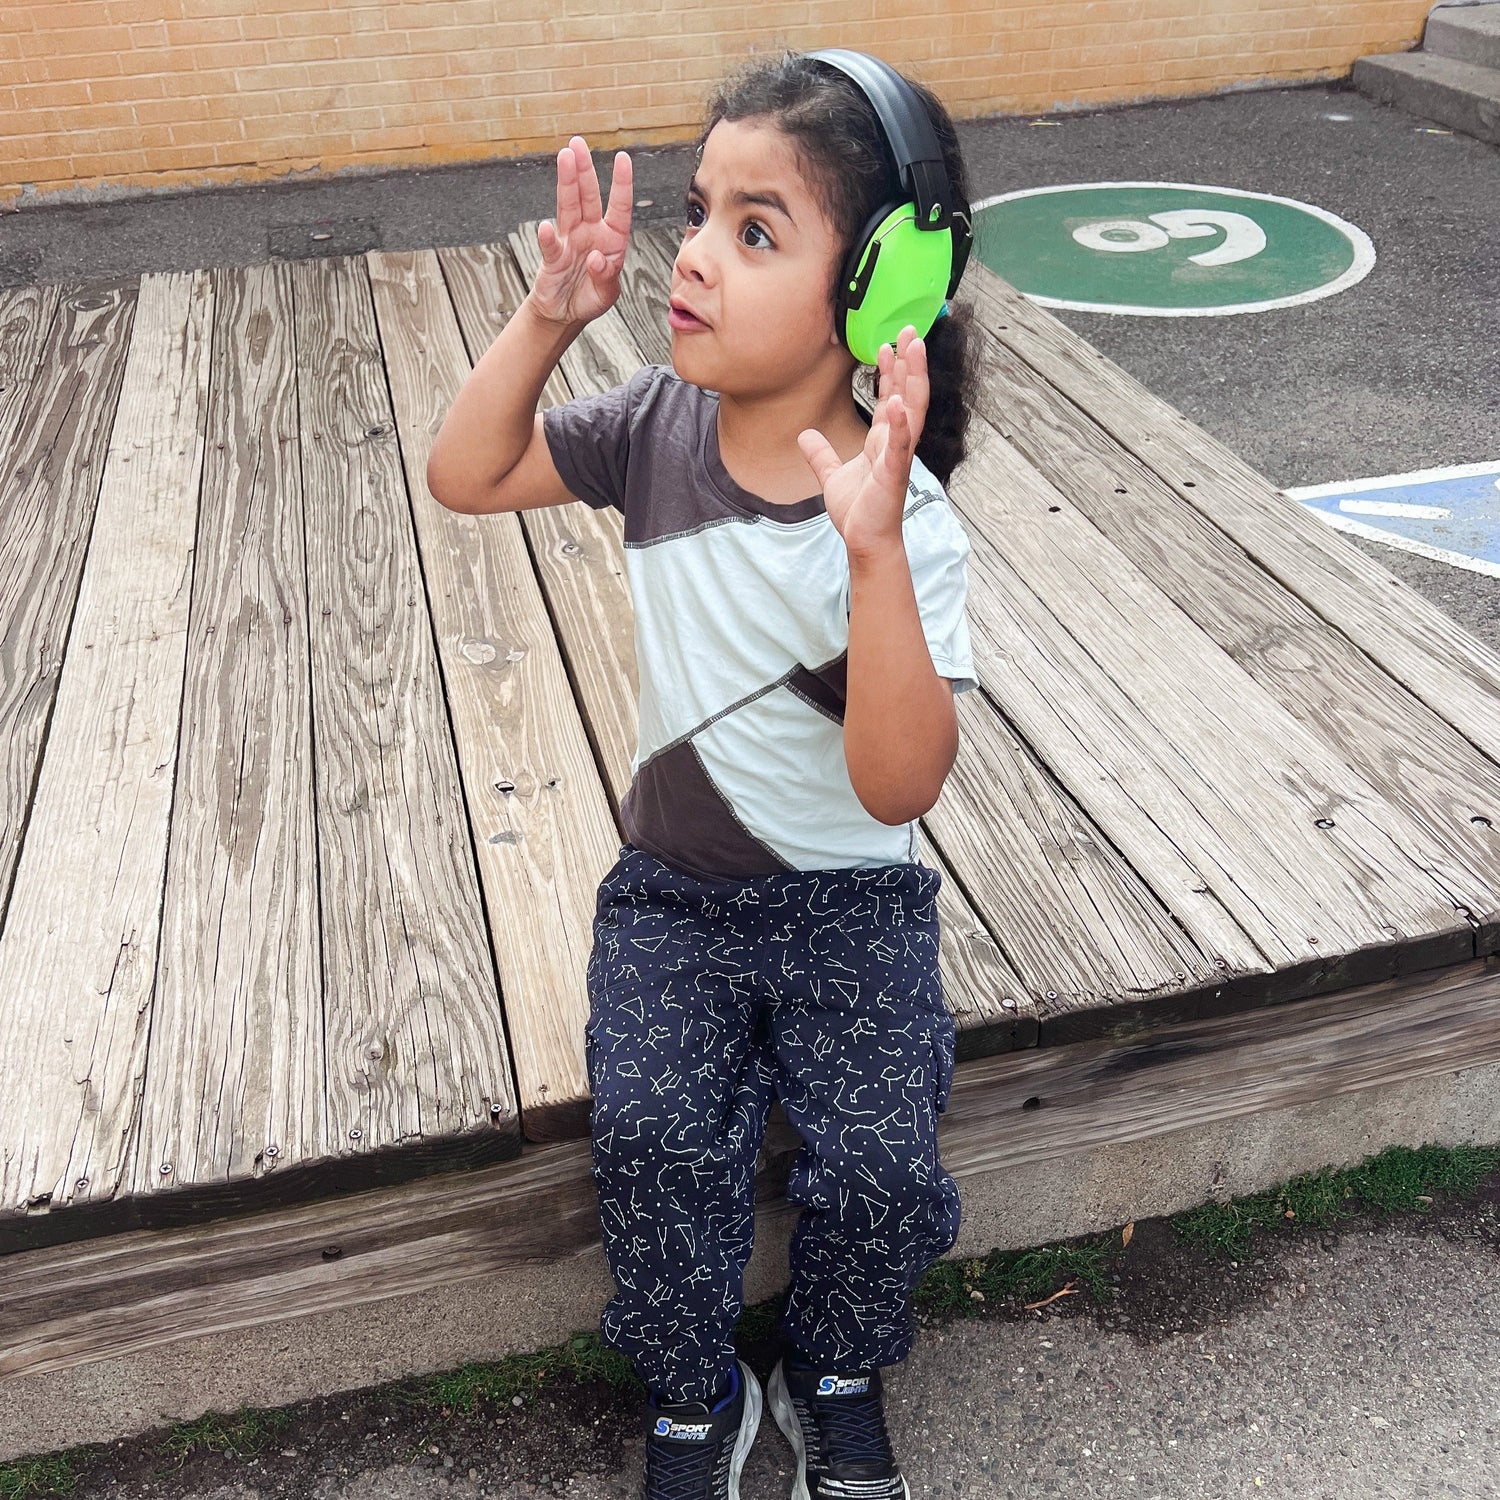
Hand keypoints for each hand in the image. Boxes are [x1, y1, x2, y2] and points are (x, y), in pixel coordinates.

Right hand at [530, 137, 632, 326]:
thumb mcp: (607, 294)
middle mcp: (590, 233)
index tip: (622, 158)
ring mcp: (570, 241)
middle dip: (584, 170)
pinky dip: (548, 239)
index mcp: (612, 239)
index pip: (619, 207)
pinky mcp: (553, 257)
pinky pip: (551, 245)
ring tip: (564, 158)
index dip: (621, 183)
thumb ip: (606, 276)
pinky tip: (546, 228)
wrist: (565, 313)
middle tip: (578, 144)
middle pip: (587, 196)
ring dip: (567, 183)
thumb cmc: (590, 298)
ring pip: (568, 207)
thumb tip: (596, 259)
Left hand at [798, 327, 928, 558]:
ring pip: (911, 411)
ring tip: (913, 349)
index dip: (891, 370)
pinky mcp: (893, 475)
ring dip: (913, 379)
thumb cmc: (858, 511)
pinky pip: (900, 446)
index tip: (887, 343)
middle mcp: (896, 444)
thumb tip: (804, 435)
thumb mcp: (832, 475)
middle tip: (912, 330)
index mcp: (883, 441)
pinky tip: (896, 402)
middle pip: (907, 394)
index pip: (891, 397)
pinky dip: (899, 424)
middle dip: (911, 362)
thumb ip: (821, 454)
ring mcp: (897, 457)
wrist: (863, 540)